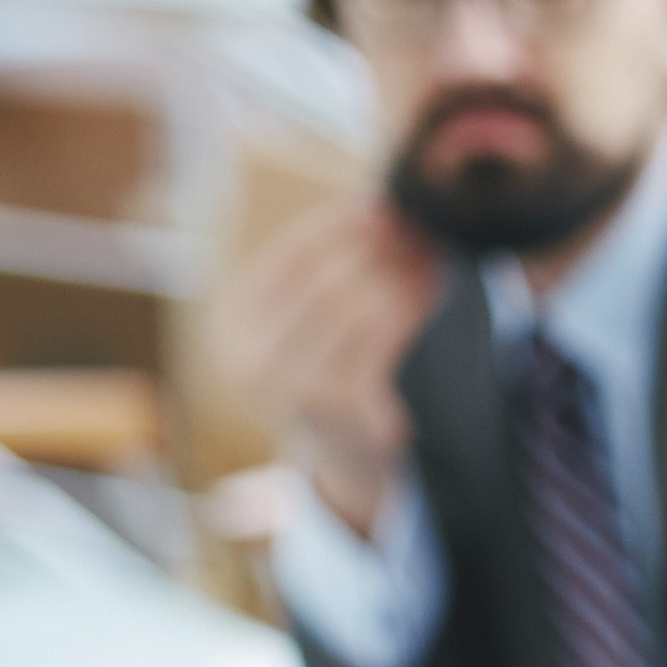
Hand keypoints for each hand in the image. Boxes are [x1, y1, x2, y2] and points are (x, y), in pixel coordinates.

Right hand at [204, 195, 443, 538]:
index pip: (289, 257)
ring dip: (401, 271)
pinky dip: (413, 306)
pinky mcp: (344, 408)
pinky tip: (433, 287)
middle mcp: (251, 360)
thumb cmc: (324, 375)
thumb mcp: (300, 324)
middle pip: (327, 278)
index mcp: (232, 327)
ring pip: (360, 304)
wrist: (345, 463)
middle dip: (376, 245)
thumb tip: (375, 203)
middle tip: (417, 225)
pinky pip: (385, 339)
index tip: (380, 204)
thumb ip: (320, 269)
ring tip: (431, 251)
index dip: (338, 225)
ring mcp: (294, 388)